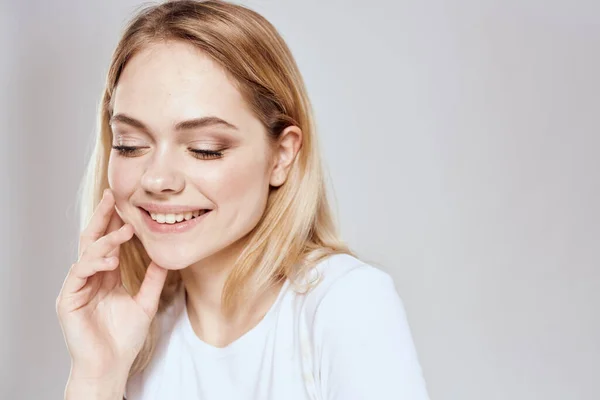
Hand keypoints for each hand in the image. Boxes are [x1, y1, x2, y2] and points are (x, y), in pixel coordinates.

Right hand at [56, 188, 167, 382]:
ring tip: (126, 230)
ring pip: (87, 253)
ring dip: (106, 239)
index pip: (108, 242)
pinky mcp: (68, 300)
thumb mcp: (145, 302)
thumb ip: (154, 280)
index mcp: (104, 276)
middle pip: (93, 240)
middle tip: (112, 196)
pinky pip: (79, 273)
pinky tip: (110, 258)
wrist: (111, 366)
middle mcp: (89, 278)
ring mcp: (77, 287)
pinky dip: (94, 262)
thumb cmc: (124, 338)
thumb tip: (167, 257)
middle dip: (102, 217)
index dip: (115, 222)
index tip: (126, 202)